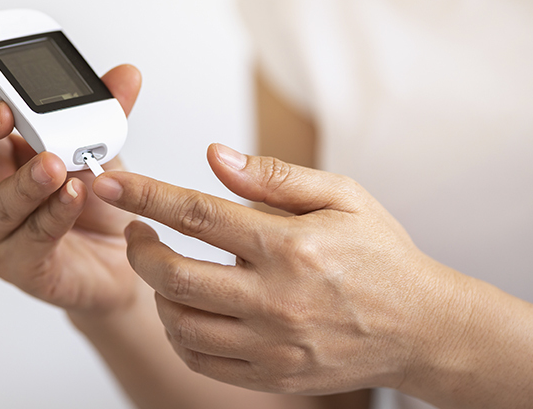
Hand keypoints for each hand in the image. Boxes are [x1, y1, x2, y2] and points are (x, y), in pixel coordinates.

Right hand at [0, 53, 142, 314]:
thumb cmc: (90, 199)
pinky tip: (75, 195)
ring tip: (53, 162)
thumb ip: (103, 109)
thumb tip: (126, 74)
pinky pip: (32, 238)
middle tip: (3, 111)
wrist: (119, 258)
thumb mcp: (95, 144)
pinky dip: (55, 213)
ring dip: (24, 180)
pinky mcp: (19, 266)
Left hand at [91, 143, 446, 395]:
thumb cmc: (382, 258)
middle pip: (173, 274)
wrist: (423, 328)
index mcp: (290, 245)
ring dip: (156, 291)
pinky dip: (178, 332)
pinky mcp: (272, 375)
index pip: (196, 214)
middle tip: (137, 231)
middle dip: (139, 248)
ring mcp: (272, 344)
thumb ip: (274, 177)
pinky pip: (200, 359)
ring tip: (164, 268)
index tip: (109, 182)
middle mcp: (276, 298)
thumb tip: (215, 157)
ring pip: (179, 321)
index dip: (144, 196)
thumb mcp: (343, 197)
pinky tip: (185, 307)